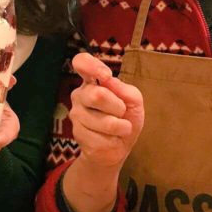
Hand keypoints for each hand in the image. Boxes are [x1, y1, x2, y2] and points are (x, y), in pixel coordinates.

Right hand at [68, 52, 144, 170]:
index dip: (92, 66)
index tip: (106, 76)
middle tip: (122, 113)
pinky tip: (110, 140)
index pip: (81, 62)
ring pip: (104, 121)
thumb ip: (126, 90)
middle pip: (97, 95)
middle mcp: (80, 95)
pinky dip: (114, 140)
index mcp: (92, 81)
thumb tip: (109, 81)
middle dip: (118, 107)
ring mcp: (76, 115)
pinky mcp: (78, 134)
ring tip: (118, 129)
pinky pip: (102, 138)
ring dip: (120, 127)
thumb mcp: (134, 102)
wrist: (117, 148)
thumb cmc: (125, 119)